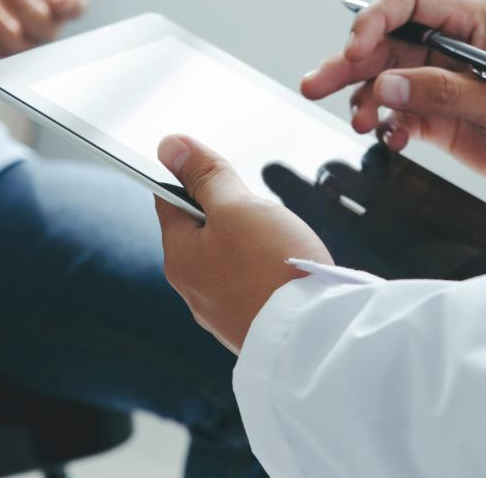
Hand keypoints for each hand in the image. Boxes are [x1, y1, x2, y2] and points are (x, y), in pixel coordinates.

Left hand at [154, 134, 331, 353]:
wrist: (317, 340)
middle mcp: (192, 288)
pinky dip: (267, 270)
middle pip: (203, 229)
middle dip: (232, 212)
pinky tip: (288, 272)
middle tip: (261, 215)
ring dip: (253, 241)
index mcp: (178, 256)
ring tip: (279, 245)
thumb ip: (204, 176)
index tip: (219, 174)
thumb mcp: (237, 206)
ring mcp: (221, 311)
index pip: (168, 201)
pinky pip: (252, 284)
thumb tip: (169, 146)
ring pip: (230, 257)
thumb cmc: (274, 269)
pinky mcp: (250, 326)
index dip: (192, 178)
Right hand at [301, 0, 485, 189]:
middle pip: (382, 43)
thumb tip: (387, 86)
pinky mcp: (435, 112)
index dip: (374, 20)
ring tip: (357, 121)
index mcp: (470, 22)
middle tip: (316, 84)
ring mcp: (438, 79)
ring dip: (361, 98)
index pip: (407, 3)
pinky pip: (395, 111)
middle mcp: (448, 45)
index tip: (354, 48)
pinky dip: (385, 125)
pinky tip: (391, 138)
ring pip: (381, 78)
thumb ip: (440, 92)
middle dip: (347, 63)